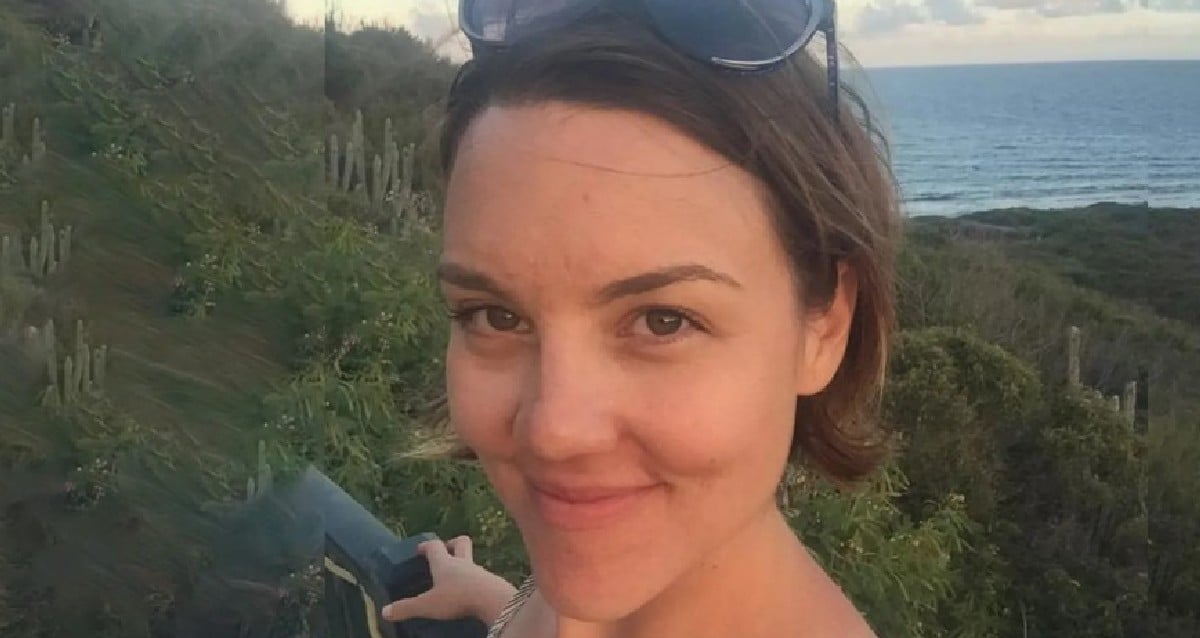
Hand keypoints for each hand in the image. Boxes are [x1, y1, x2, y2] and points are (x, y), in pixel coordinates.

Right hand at [381, 535, 517, 625]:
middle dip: (452, 544)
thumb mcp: (428, 605)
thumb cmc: (457, 598)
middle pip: (460, 543)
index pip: (434, 546)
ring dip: (464, 564)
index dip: (427, 546)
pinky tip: (470, 591)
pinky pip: (481, 576)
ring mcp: (479, 571)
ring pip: (471, 561)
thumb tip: (384, 611)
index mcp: (445, 563)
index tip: (421, 549)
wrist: (493, 600)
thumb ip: (407, 608)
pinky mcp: (491, 582)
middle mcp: (462, 563)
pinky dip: (474, 580)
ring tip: (457, 577)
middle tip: (446, 550)